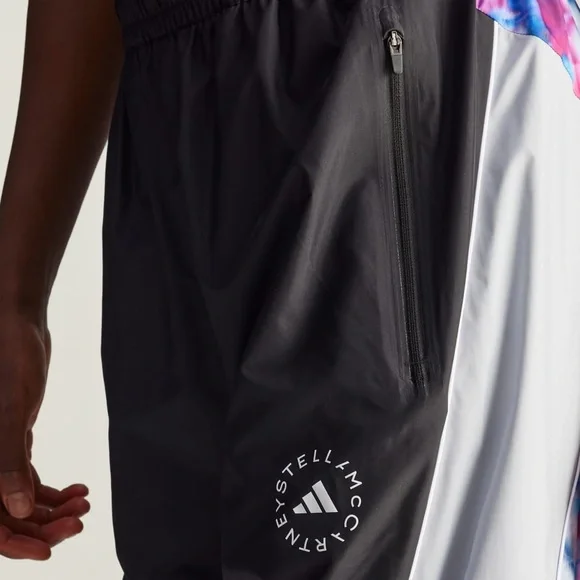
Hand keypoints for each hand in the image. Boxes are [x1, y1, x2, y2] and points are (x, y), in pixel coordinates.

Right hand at [0, 310, 89, 559]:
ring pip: (19, 500)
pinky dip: (52, 490)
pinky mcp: (12, 441)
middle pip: (5, 516)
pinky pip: (29, 478)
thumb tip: (19, 513)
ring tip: (83, 504)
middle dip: (41, 526)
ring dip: (51, 510)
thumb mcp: (11, 410)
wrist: (18, 327)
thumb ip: (9, 461)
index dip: (14, 544)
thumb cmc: (8, 359)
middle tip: (79, 520)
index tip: (49, 550)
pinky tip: (80, 488)